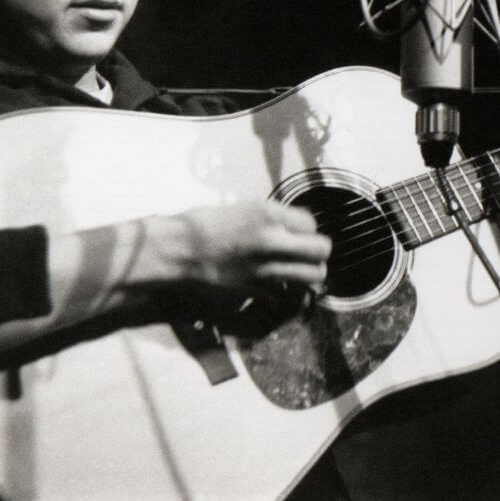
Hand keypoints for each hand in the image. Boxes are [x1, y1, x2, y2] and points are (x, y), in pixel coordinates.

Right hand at [138, 200, 331, 293]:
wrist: (178, 251)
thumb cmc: (203, 224)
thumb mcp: (242, 208)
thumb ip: (273, 217)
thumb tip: (295, 226)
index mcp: (268, 214)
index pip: (311, 223)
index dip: (307, 228)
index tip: (297, 232)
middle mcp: (272, 240)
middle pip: (322, 249)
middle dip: (319, 251)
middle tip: (309, 252)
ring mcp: (266, 267)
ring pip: (313, 275)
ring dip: (311, 272)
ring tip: (302, 270)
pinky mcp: (256, 289)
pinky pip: (286, 292)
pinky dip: (287, 289)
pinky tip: (276, 283)